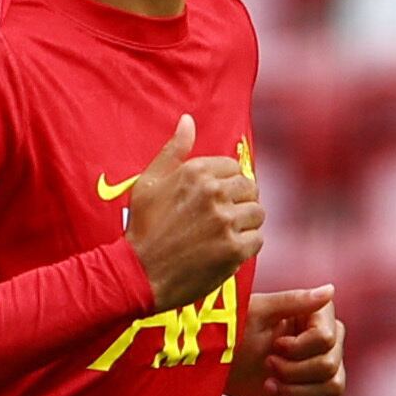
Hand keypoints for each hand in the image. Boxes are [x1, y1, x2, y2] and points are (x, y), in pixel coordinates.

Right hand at [120, 114, 262, 310]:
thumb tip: (188, 120)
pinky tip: (226, 250)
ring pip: (257, 213)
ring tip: (225, 234)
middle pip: (250, 188)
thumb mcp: (148, 183)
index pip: (234, 168)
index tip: (214, 200)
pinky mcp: (234, 249)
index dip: (226, 184)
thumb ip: (173, 150)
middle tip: (222, 219)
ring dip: (245, 224)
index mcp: (196, 172)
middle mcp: (214, 192)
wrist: (138, 275)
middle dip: (239, 202)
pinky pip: (257, 239)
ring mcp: (225, 221)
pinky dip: (246, 246)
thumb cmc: (141, 228)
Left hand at [230, 283, 343, 395]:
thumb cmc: (233, 330)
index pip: (326, 339)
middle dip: (293, 371)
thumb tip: (330, 290)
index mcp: (317, 315)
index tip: (275, 345)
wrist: (218, 361)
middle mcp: (327, 339)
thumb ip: (294, 301)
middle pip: (330, 365)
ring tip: (269, 385)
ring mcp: (321, 364)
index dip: (298, 348)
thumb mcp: (258, 312)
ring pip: (333, 385)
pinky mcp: (312, 389)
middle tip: (267, 364)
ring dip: (297, 390)